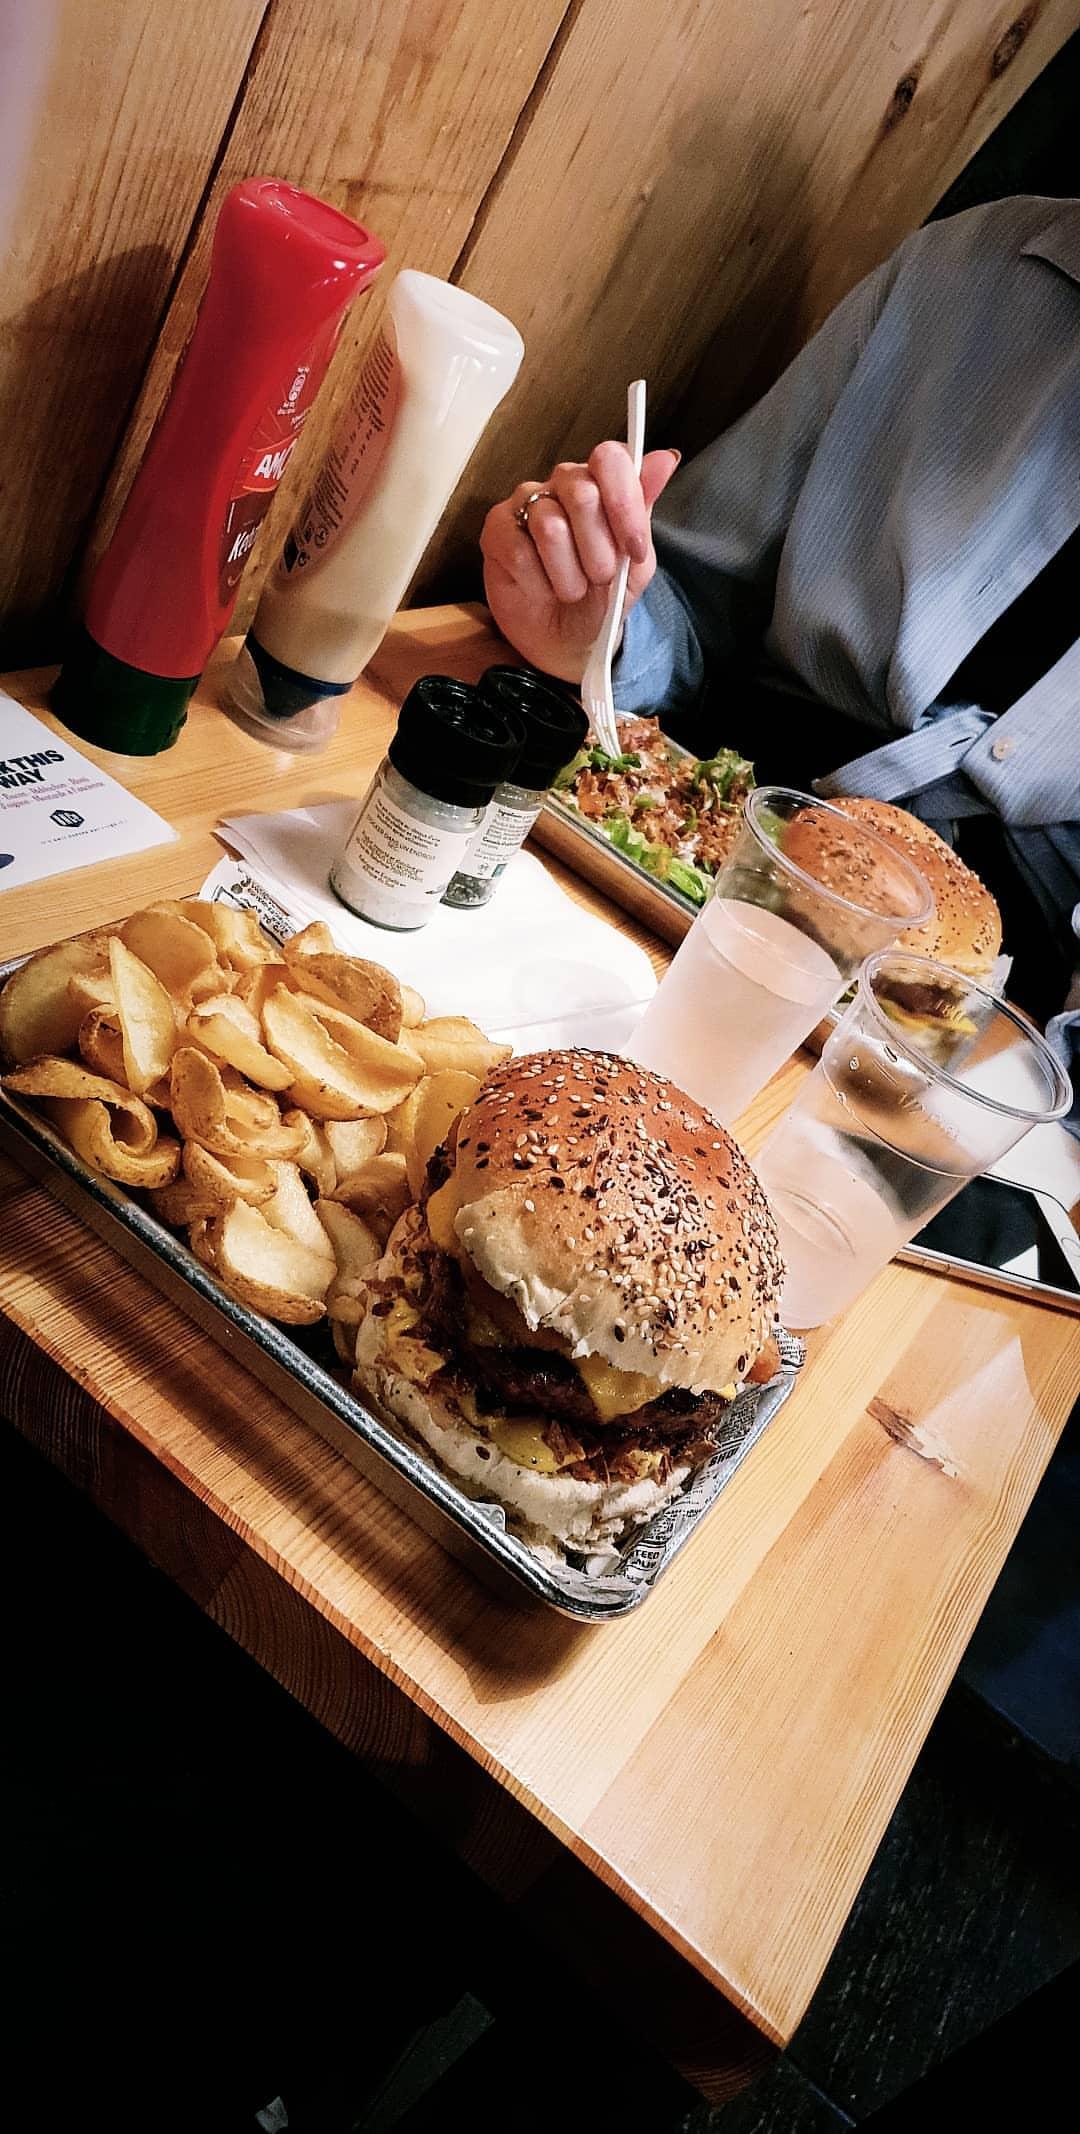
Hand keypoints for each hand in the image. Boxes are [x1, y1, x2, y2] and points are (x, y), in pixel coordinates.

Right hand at [480, 442, 679, 681]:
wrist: (572, 641)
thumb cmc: (602, 597)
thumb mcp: (636, 562)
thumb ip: (643, 510)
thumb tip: (665, 459)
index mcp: (600, 482)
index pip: (610, 460)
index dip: (624, 504)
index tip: (634, 549)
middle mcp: (561, 483)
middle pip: (582, 493)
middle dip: (599, 550)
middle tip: (600, 578)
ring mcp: (525, 503)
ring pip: (550, 526)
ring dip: (569, 574)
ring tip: (571, 589)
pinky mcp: (496, 530)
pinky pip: (519, 550)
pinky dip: (538, 583)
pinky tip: (541, 589)